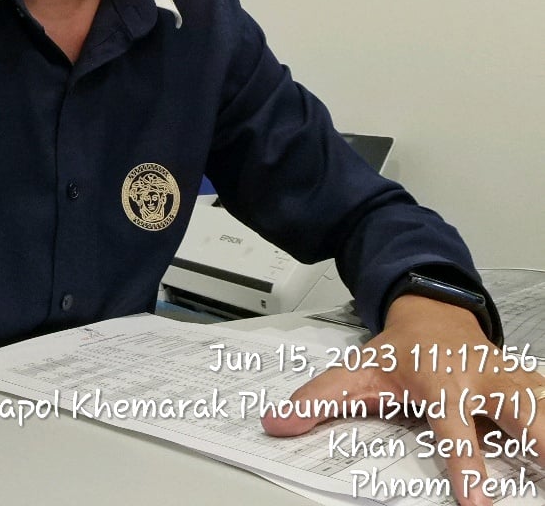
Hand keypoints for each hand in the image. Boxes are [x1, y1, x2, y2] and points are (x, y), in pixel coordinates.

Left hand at [262, 296, 544, 505]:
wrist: (432, 310)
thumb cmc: (400, 350)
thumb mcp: (355, 370)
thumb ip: (318, 399)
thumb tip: (278, 422)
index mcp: (439, 381)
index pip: (453, 428)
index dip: (465, 464)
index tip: (476, 502)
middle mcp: (479, 379)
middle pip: (519, 411)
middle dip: (541, 440)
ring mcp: (508, 379)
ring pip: (542, 402)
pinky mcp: (527, 383)